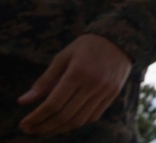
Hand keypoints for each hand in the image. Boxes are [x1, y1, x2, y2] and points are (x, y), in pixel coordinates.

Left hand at [18, 33, 133, 135]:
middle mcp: (93, 84)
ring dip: (59, 129)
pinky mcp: (113, 94)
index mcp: (78, 72)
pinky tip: (65, 122)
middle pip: (65, 115)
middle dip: (44, 126)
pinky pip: (93, 117)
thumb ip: (44, 80)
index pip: (53, 104)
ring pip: (79, 120)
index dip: (36, 117)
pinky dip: (77, 123)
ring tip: (45, 129)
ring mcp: (105, 90)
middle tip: (30, 130)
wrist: (120, 38)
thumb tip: (22, 101)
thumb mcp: (63, 56)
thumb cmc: (87, 46)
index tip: (24, 124)